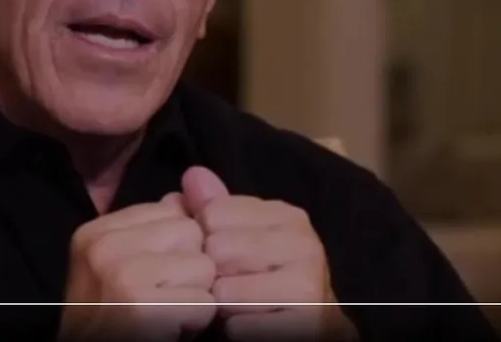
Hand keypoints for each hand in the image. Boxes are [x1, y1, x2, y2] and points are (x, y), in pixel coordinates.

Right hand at [58, 193, 216, 341]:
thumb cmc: (112, 320)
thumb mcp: (122, 264)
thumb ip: (153, 228)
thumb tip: (185, 196)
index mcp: (97, 231)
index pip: (172, 208)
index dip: (177, 246)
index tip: (154, 276)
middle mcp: (104, 246)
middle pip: (192, 233)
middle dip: (190, 269)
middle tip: (162, 298)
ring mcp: (121, 274)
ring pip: (204, 266)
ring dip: (195, 297)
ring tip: (166, 313)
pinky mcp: (141, 307)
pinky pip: (204, 303)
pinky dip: (196, 322)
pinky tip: (168, 329)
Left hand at [183, 167, 357, 341]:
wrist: (307, 327)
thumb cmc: (265, 282)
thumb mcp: (240, 238)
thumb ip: (215, 208)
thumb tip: (192, 174)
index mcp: (287, 216)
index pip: (213, 213)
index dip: (206, 240)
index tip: (224, 256)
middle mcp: (304, 243)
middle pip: (217, 250)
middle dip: (214, 274)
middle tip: (231, 285)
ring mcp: (308, 283)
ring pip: (225, 290)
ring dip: (222, 305)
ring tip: (240, 306)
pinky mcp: (305, 322)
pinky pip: (239, 327)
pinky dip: (236, 331)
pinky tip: (252, 326)